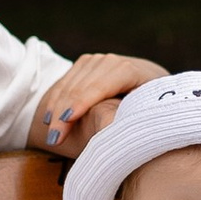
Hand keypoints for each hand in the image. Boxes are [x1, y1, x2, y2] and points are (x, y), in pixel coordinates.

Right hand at [35, 53, 163, 154]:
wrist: (150, 81)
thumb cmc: (152, 105)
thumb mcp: (150, 111)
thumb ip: (138, 118)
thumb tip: (121, 133)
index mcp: (132, 71)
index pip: (104, 84)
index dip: (84, 100)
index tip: (69, 119)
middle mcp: (113, 61)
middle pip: (83, 86)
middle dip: (65, 113)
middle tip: (54, 139)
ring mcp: (97, 60)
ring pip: (70, 84)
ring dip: (56, 109)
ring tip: (51, 135)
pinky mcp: (86, 63)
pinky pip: (65, 82)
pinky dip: (55, 100)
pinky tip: (48, 118)